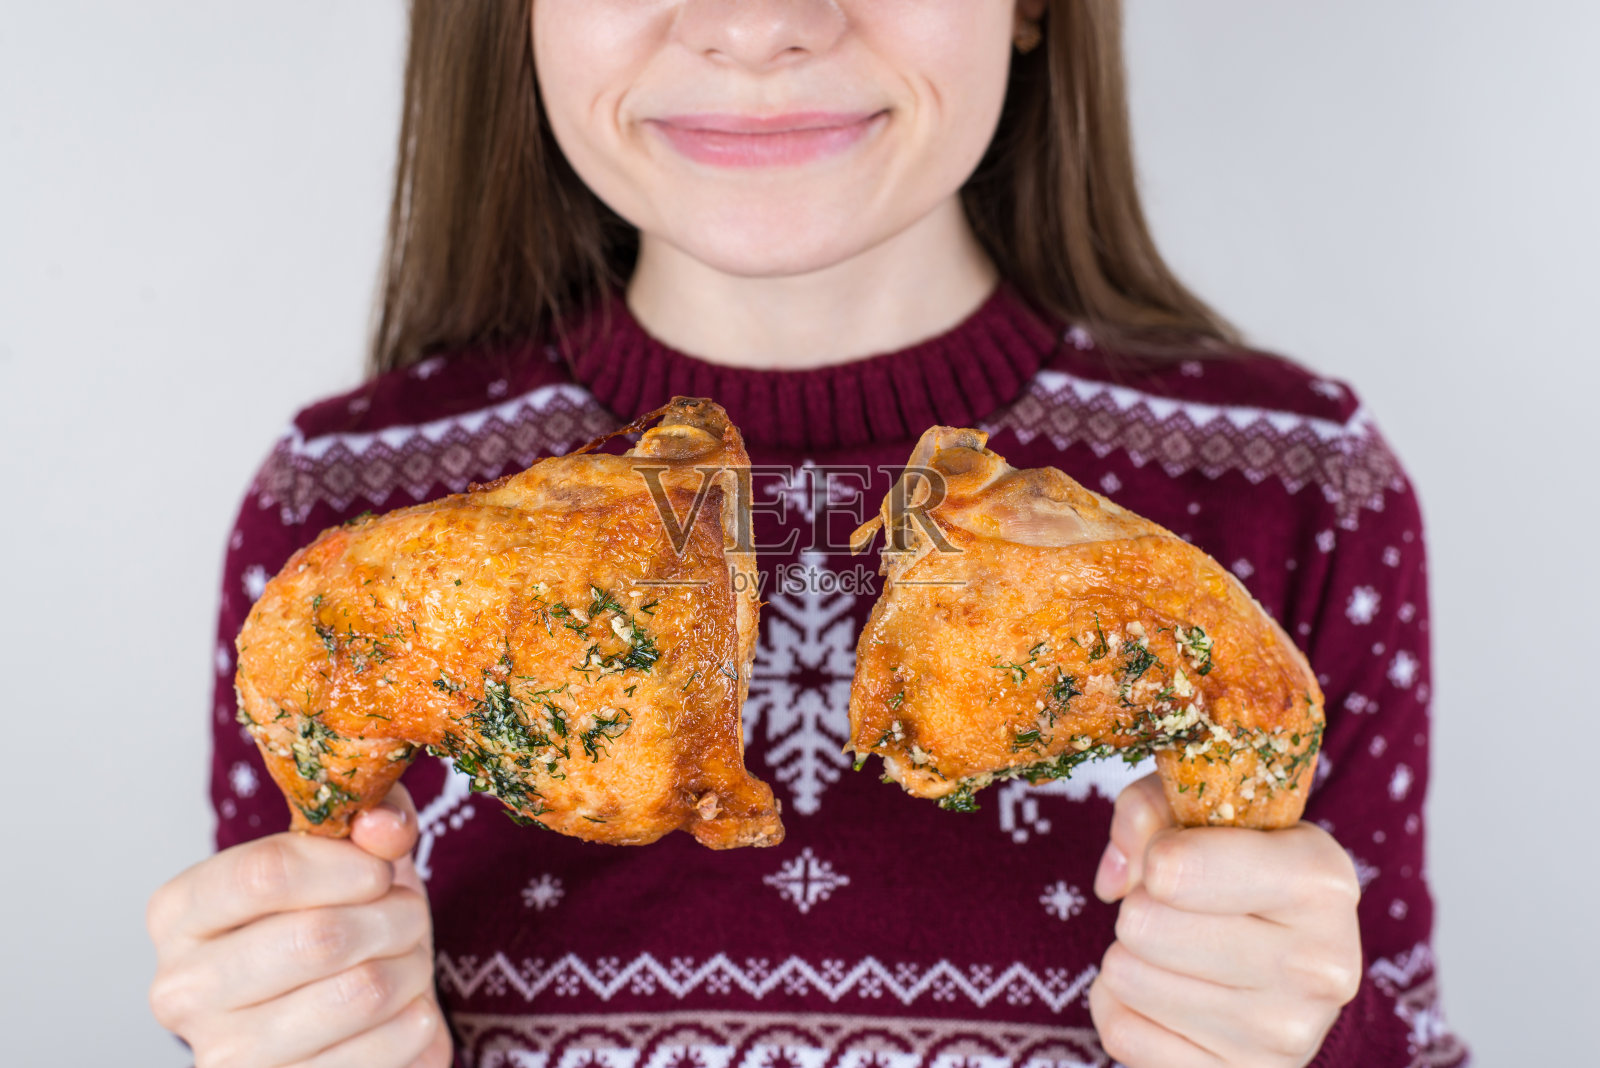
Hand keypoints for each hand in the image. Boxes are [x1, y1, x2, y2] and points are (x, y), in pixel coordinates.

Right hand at [147, 783, 451, 1066]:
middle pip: (319, 937)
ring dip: (412, 968)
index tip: (381, 869)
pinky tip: (404, 1012)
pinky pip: (383, 1052)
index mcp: (180, 914)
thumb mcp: (349, 855)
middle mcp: (182, 991)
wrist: (339, 1020)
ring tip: (408, 961)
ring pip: (361, 993)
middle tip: (408, 916)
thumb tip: (384, 826)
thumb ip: (373, 817)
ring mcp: (225, 1058)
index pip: (265, 874)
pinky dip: (417, 1023)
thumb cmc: (337, 920)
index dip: (347, 865)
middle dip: (393, 918)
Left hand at [1087, 773, 1361, 1066]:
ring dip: (1130, 955)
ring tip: (1176, 948)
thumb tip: (1116, 878)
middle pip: (1142, 923)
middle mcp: (1317, 965)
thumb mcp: (1210, 813)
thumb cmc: (1240, 870)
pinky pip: (1120, 1032)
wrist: (1296, 967)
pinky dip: (1124, 1005)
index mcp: (1321, 882)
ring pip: (1126, 977)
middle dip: (1140, 905)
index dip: (1154, 855)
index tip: (1169, 856)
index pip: (1177, 871)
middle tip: (1177, 908)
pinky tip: (1167, 992)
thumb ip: (1151, 809)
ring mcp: (1284, 1036)